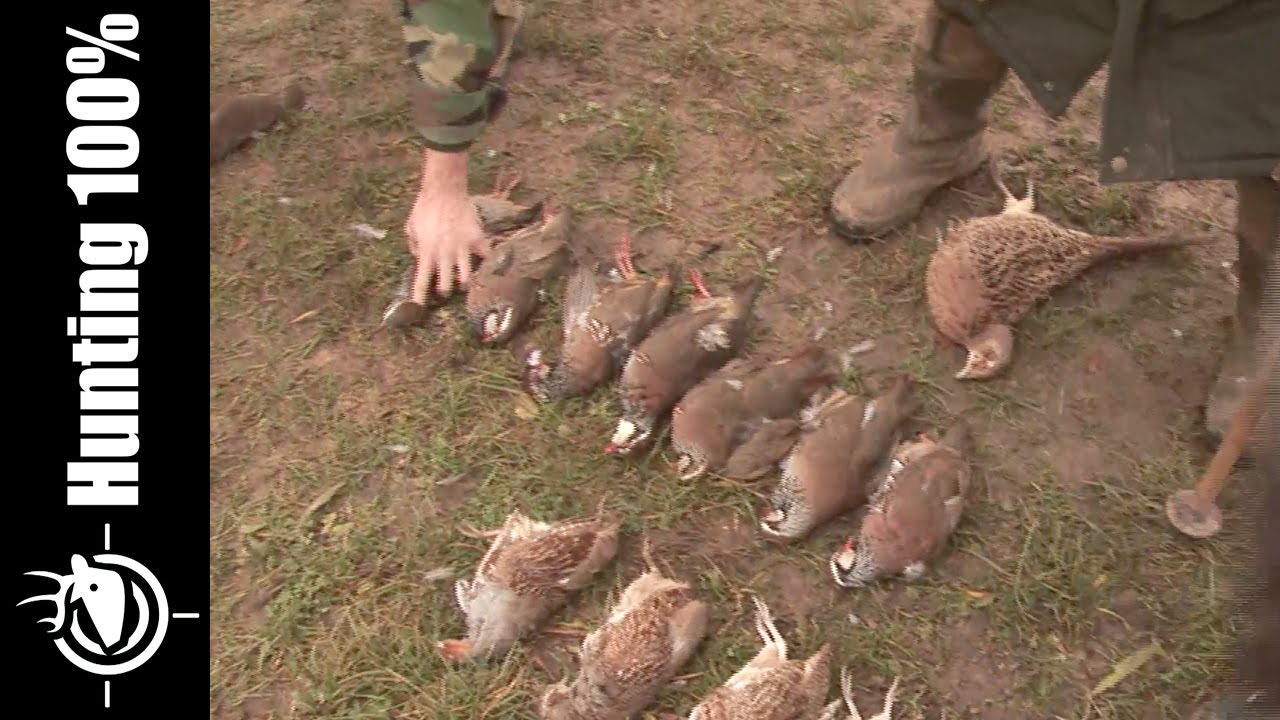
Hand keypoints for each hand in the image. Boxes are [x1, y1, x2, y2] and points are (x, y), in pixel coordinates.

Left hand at [404, 149, 489, 298]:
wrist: (444, 190)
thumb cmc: (424, 207)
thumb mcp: (411, 227)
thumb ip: (414, 245)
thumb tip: (417, 257)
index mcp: (426, 254)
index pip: (421, 283)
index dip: (419, 300)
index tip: (418, 311)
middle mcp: (444, 256)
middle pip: (446, 287)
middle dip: (445, 292)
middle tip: (446, 290)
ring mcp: (462, 249)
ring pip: (467, 279)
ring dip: (465, 283)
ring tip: (465, 282)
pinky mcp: (477, 240)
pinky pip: (486, 256)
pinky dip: (489, 262)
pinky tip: (491, 265)